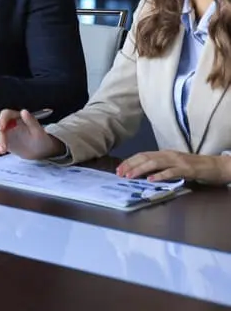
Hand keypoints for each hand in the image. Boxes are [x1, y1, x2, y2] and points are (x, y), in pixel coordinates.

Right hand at [0, 108, 63, 158]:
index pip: (6, 114)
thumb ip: (31, 121)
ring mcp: (6, 133)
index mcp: (18, 118)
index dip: (1, 119)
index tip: (1, 128)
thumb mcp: (38, 131)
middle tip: (3, 148)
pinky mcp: (4, 141)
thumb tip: (24, 111)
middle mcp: (10, 124)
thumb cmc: (42, 140)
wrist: (42, 151)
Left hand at [116, 150, 230, 183]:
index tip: (119, 169)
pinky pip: (171, 172)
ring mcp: (178, 161)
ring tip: (130, 176)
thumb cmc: (194, 167)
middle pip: (145, 157)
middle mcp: (168, 155)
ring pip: (154, 163)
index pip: (142, 155)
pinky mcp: (187, 169)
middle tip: (119, 173)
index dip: (129, 161)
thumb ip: (160, 167)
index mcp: (164, 153)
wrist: (215, 165)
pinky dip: (160, 175)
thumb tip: (143, 173)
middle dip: (130, 165)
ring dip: (140, 169)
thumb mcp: (174, 164)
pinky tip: (151, 179)